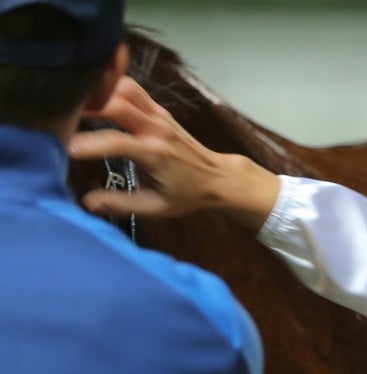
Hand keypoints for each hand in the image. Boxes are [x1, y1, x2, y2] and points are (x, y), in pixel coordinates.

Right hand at [68, 76, 280, 230]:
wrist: (218, 178)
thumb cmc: (187, 194)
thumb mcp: (156, 207)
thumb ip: (121, 204)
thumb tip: (88, 203)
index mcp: (155, 154)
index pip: (116, 143)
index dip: (89, 144)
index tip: (65, 149)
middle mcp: (157, 129)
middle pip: (117, 104)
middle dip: (87, 106)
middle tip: (60, 114)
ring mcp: (159, 115)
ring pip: (124, 89)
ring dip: (98, 91)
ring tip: (73, 101)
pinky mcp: (159, 109)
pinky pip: (132, 88)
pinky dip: (110, 86)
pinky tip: (94, 94)